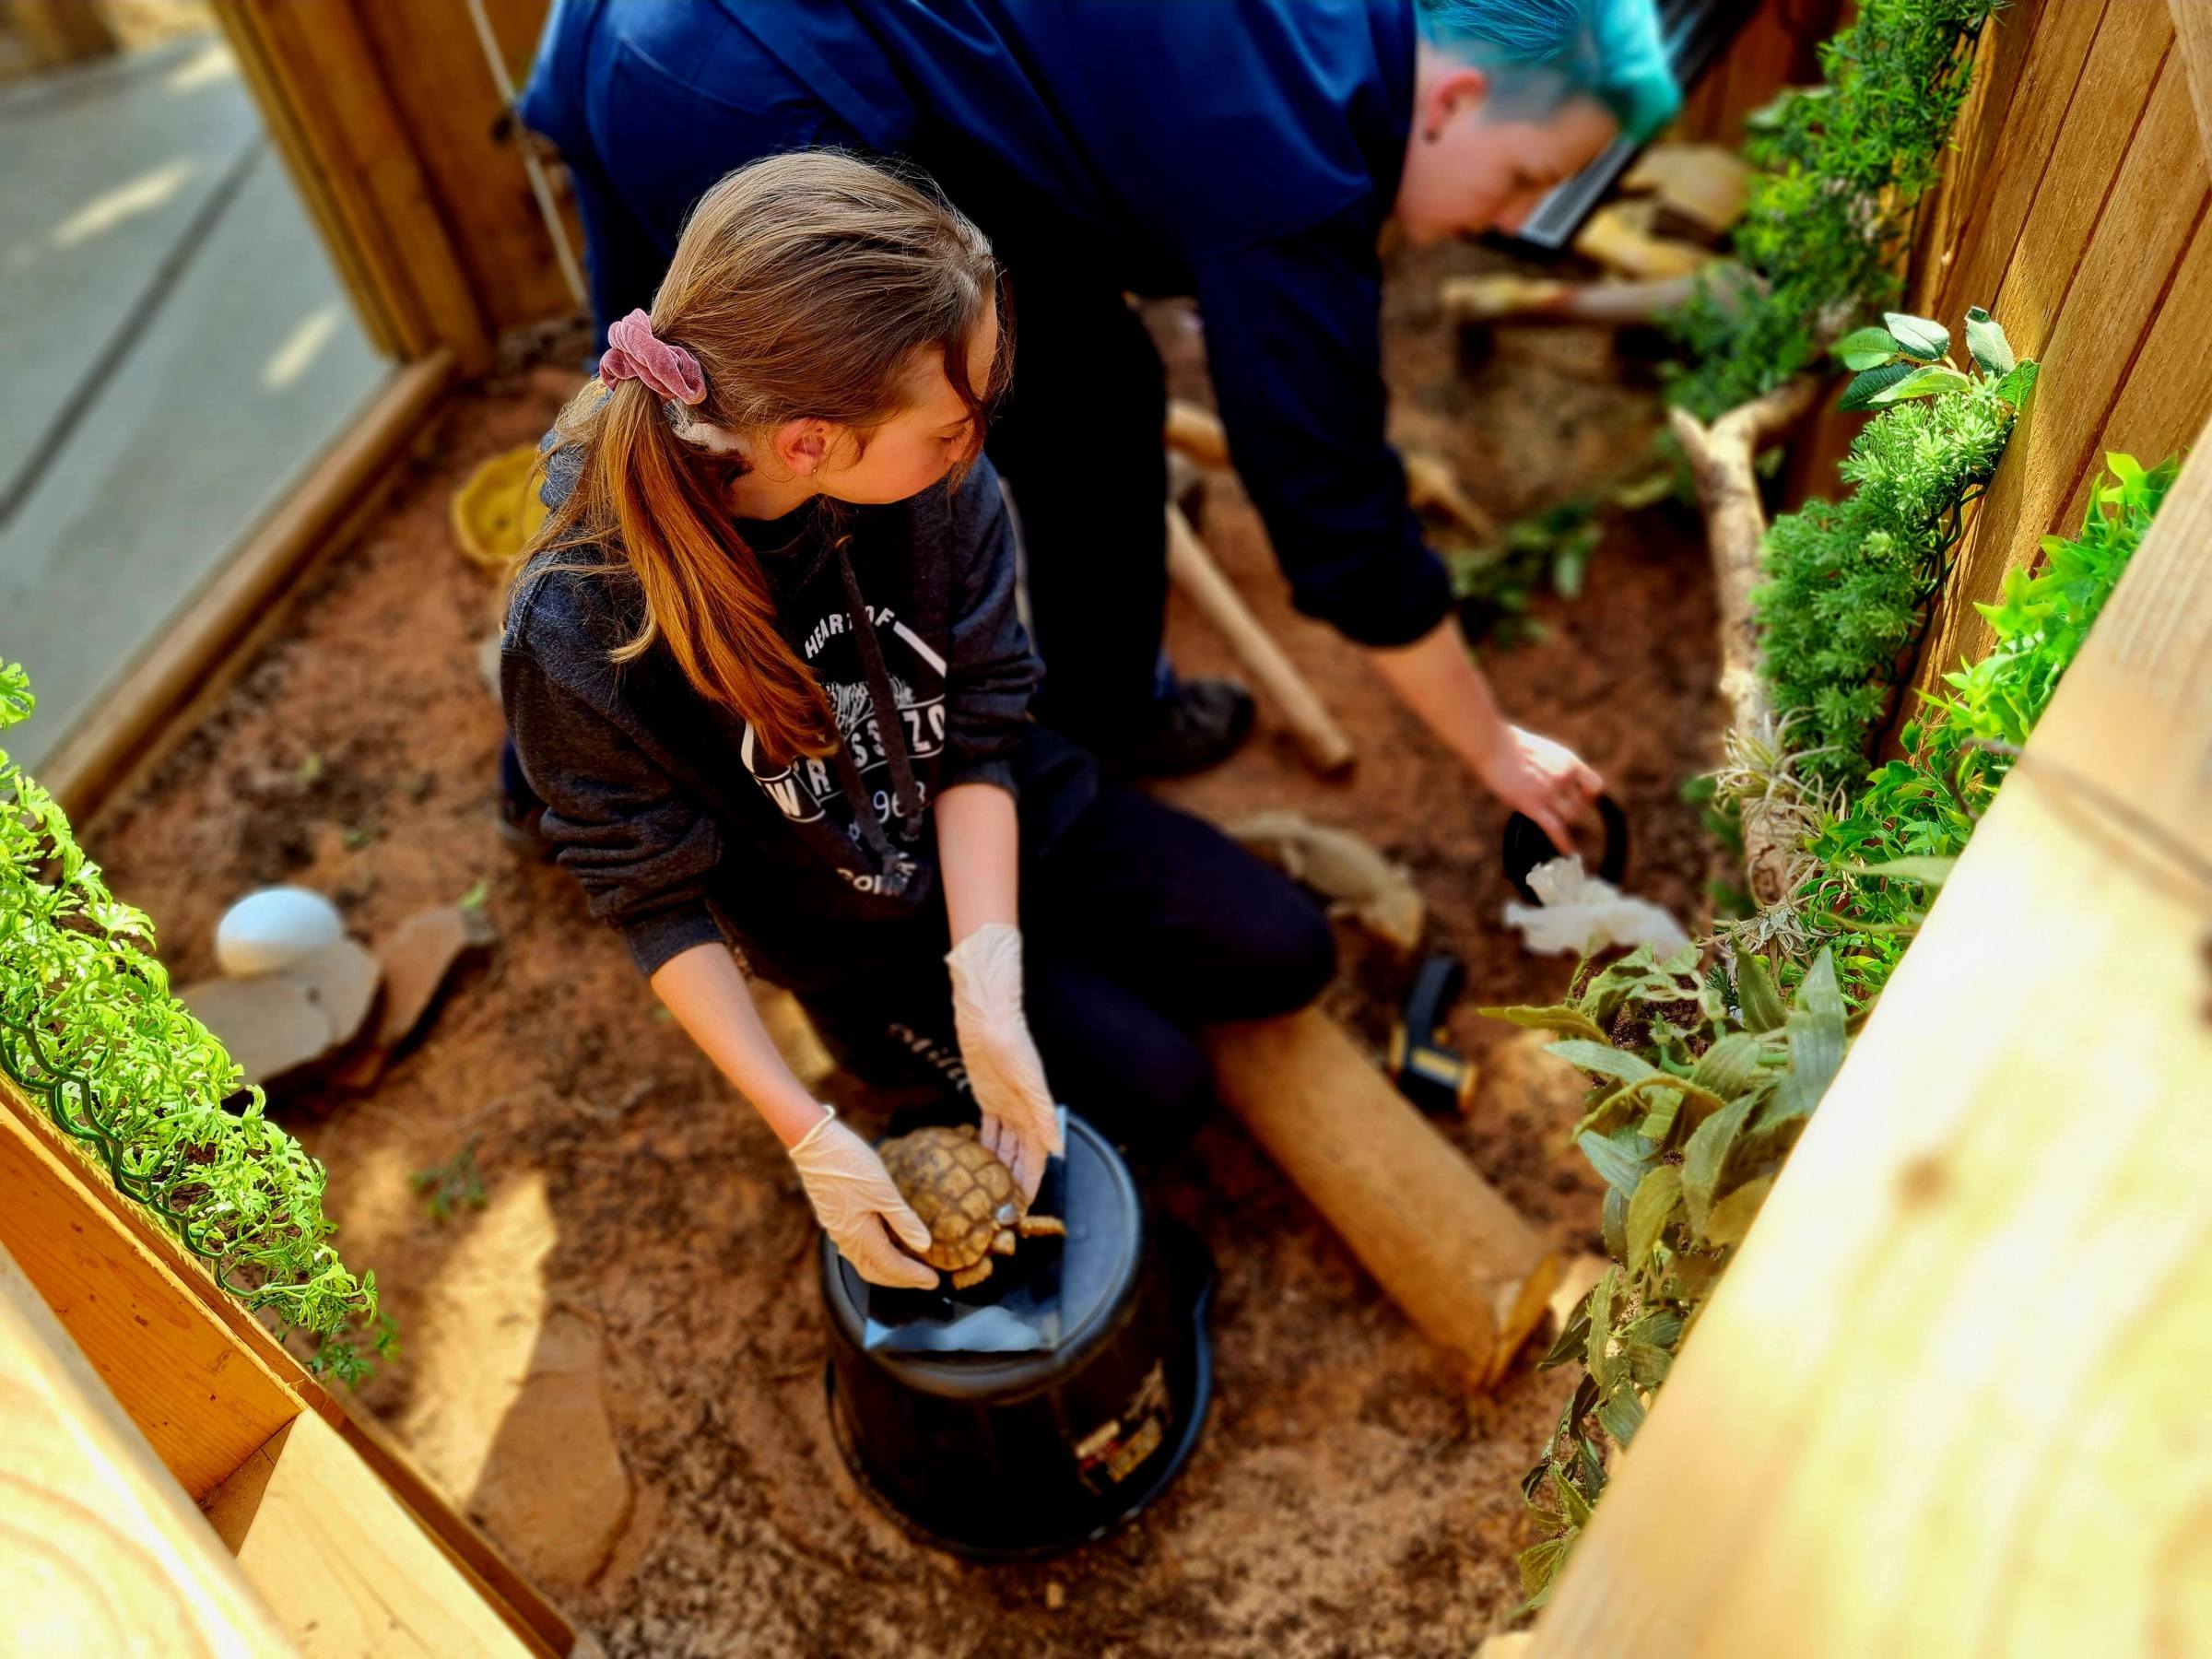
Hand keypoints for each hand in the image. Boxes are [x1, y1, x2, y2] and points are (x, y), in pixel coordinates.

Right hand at [787, 1109, 938, 1289]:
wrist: (814, 1142)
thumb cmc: (849, 1163)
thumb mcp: (883, 1190)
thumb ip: (903, 1220)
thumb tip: (924, 1246)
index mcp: (858, 1235)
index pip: (891, 1266)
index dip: (914, 1275)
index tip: (934, 1281)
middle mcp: (845, 1238)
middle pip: (875, 1271)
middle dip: (901, 1279)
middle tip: (925, 1279)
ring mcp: (837, 1228)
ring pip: (864, 1259)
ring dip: (888, 1267)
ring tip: (911, 1264)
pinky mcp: (834, 1216)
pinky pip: (857, 1245)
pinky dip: (877, 1251)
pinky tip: (889, 1239)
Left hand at [945, 922, 1060, 1201]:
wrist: (988, 1019)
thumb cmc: (1012, 1045)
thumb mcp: (1029, 1082)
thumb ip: (1042, 1116)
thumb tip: (1056, 1149)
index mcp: (1034, 1113)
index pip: (1035, 1158)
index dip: (1030, 1183)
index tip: (1023, 1208)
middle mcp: (1021, 1113)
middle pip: (1019, 1156)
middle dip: (1013, 1181)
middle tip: (1001, 1208)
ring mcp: (1003, 1106)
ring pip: (1003, 1145)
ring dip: (998, 1167)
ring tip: (988, 1192)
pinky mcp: (986, 1097)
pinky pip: (987, 1129)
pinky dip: (985, 1145)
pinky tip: (977, 1161)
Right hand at [1477, 725, 1603, 853]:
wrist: (1494, 744)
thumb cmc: (1513, 745)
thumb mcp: (1546, 750)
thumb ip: (1557, 767)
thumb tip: (1558, 783)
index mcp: (1569, 762)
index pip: (1595, 786)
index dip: (1589, 796)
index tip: (1581, 798)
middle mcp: (1564, 778)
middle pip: (1581, 806)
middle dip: (1572, 811)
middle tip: (1558, 812)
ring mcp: (1549, 792)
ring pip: (1571, 818)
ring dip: (1564, 822)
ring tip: (1553, 822)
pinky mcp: (1533, 805)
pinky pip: (1555, 829)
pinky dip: (1564, 843)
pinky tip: (1568, 853)